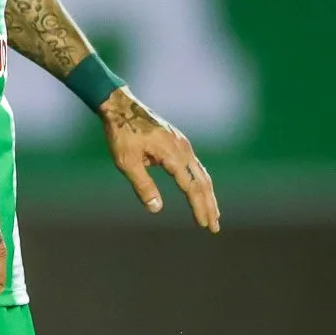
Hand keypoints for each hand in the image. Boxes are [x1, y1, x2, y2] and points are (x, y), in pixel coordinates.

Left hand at [98, 89, 219, 232]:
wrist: (121, 106)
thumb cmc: (122, 134)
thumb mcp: (127, 162)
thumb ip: (143, 185)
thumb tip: (156, 209)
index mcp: (172, 155)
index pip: (191, 188)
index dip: (198, 207)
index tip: (204, 225)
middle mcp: (183, 149)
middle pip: (203, 182)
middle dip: (209, 206)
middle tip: (214, 228)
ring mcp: (183, 144)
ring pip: (201, 174)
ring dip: (208, 196)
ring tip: (213, 214)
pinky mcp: (178, 142)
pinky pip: (195, 166)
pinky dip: (201, 182)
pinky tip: (200, 192)